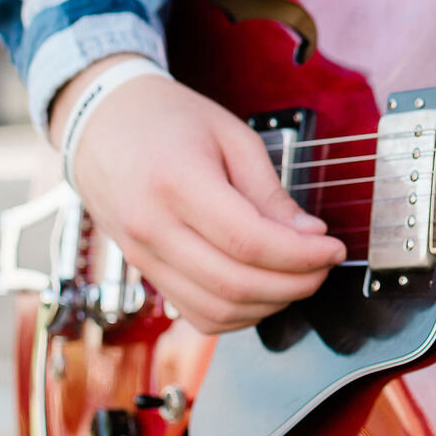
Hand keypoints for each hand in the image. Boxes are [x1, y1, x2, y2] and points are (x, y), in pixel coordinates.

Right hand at [50, 57, 345, 332]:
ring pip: (217, 311)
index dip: (302, 256)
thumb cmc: (170, 120)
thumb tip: (310, 238)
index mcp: (176, 182)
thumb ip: (270, 193)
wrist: (101, 124)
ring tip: (298, 277)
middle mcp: (152, 227)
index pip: (249, 242)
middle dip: (295, 284)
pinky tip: (263, 289)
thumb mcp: (232, 136)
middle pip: (235, 285)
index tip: (334, 248)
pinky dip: (239, 315)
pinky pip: (197, 314)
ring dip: (270, 305)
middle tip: (324, 265)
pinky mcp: (144, 272)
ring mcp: (142, 256)